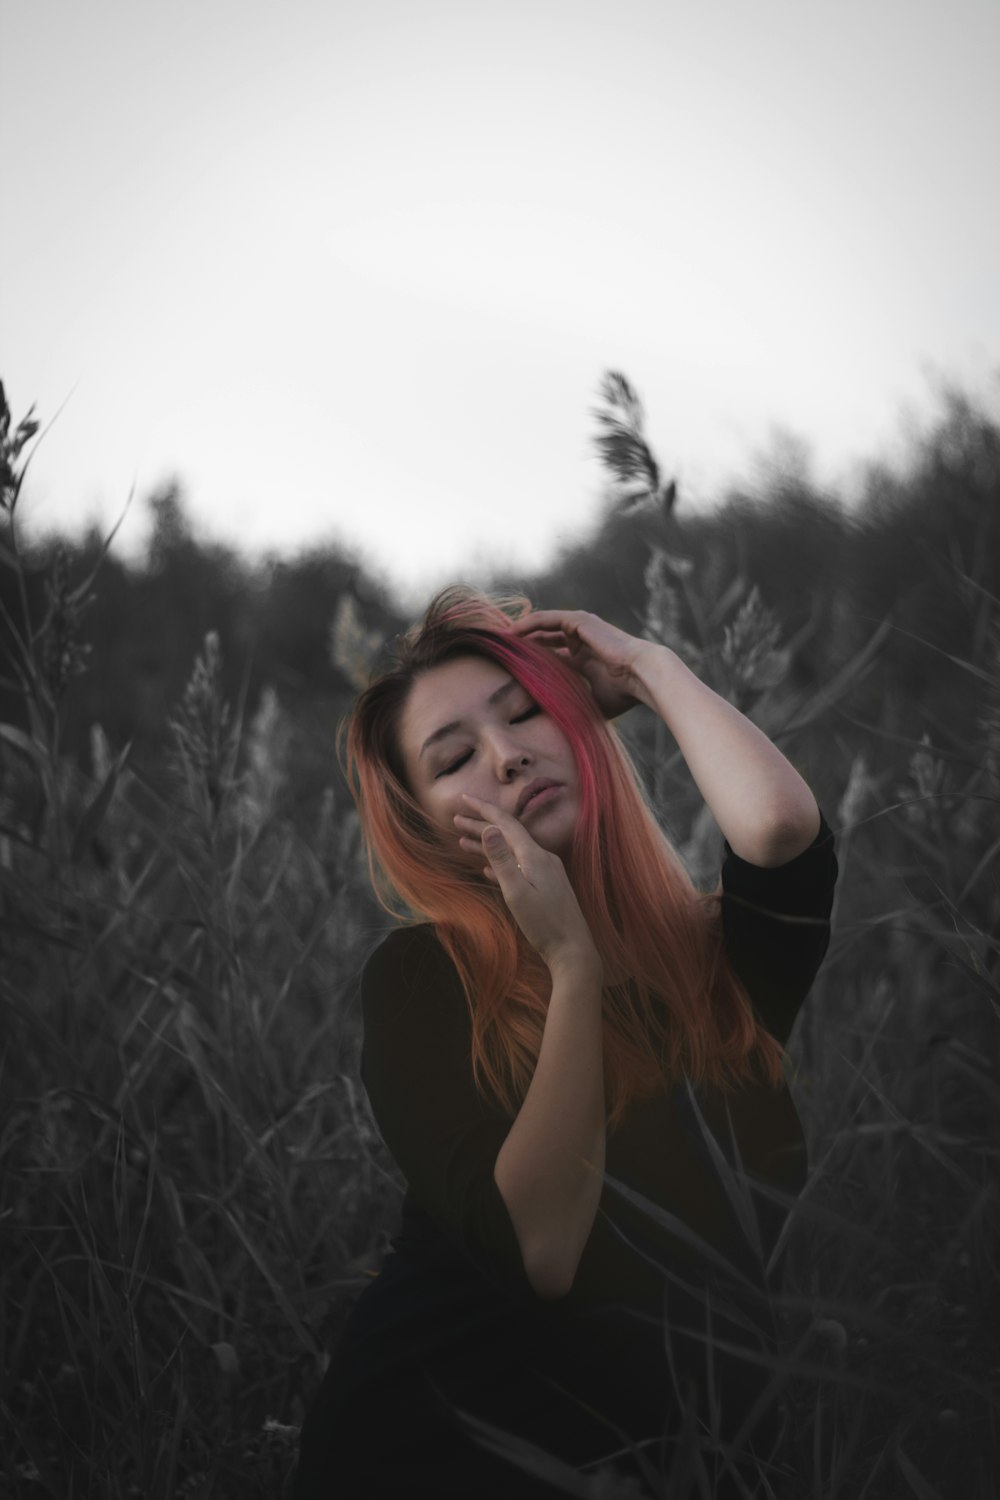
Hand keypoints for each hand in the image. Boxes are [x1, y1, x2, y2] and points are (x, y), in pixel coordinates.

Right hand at [454, 794, 600, 973]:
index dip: (484, 810)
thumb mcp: (517, 892)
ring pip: (510, 852)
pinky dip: (500, 864)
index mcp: (534, 855)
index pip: (506, 824)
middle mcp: (541, 858)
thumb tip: (489, 829)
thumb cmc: (543, 924)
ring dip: (487, 846)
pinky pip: (518, 867)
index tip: (464, 798)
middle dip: (480, 826)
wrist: (572, 949)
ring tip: (462, 842)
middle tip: (455, 820)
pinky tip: (486, 868)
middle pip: (507, 835)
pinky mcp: (545, 886)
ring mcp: (545, 872)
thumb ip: (502, 859)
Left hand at [510, 609, 653, 718]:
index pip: (553, 658)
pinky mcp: (579, 621)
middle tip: (500, 655)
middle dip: (524, 647)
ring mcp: (581, 629)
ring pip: (543, 627)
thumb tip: (560, 728)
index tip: (512, 672)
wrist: (642, 676)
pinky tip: (512, 631)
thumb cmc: (624, 694)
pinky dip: (528, 623)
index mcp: (585, 660)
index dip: (534, 663)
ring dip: (521, 632)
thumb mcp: (593, 703)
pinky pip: (546, 619)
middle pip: (545, 640)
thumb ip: (577, 706)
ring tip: (500, 641)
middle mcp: (582, 642)